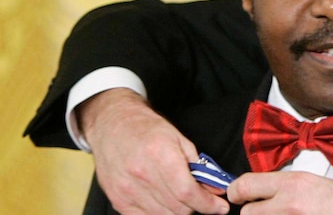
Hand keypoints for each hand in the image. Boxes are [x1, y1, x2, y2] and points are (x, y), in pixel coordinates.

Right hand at [78, 88, 229, 213]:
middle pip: (178, 208)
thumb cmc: (147, 129)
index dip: (207, 204)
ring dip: (179, 211)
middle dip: (196, 207)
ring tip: (183, 198)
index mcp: (161, 155)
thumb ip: (199, 166)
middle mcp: (142, 175)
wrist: (112, 126)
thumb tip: (215, 188)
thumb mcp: (179, 139)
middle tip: (202, 199)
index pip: (188, 192)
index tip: (219, 207)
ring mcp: (127, 190)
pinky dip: (160, 214)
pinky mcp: (118, 200)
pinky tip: (166, 203)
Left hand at [227, 171, 332, 213]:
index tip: (238, 196)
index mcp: (292, 184)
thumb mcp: (310, 183)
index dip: (236, 192)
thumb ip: (282, 187)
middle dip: (253, 214)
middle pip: (247, 213)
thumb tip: (255, 193)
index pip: (244, 185)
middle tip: (265, 212)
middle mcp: (289, 205)